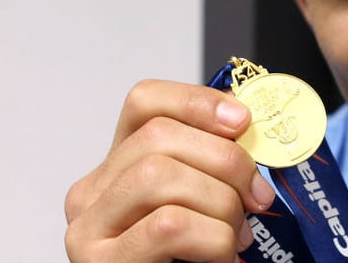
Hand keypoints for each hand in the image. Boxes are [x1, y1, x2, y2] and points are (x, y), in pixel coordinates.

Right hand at [64, 79, 277, 261]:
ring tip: (237, 236)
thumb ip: (216, 166)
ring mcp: (88, 231)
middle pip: (158, 136)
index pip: (143, 102)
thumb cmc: (199, 260)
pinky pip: (169, 225)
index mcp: (118, 168)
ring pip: (160, 175)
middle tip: (258, 198)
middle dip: (225, 160)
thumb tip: (251, 124)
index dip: (197, 100)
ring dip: (221, 203)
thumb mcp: (207, 203)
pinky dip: (212, 238)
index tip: (244, 121)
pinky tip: (223, 258)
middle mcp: (91, 194)